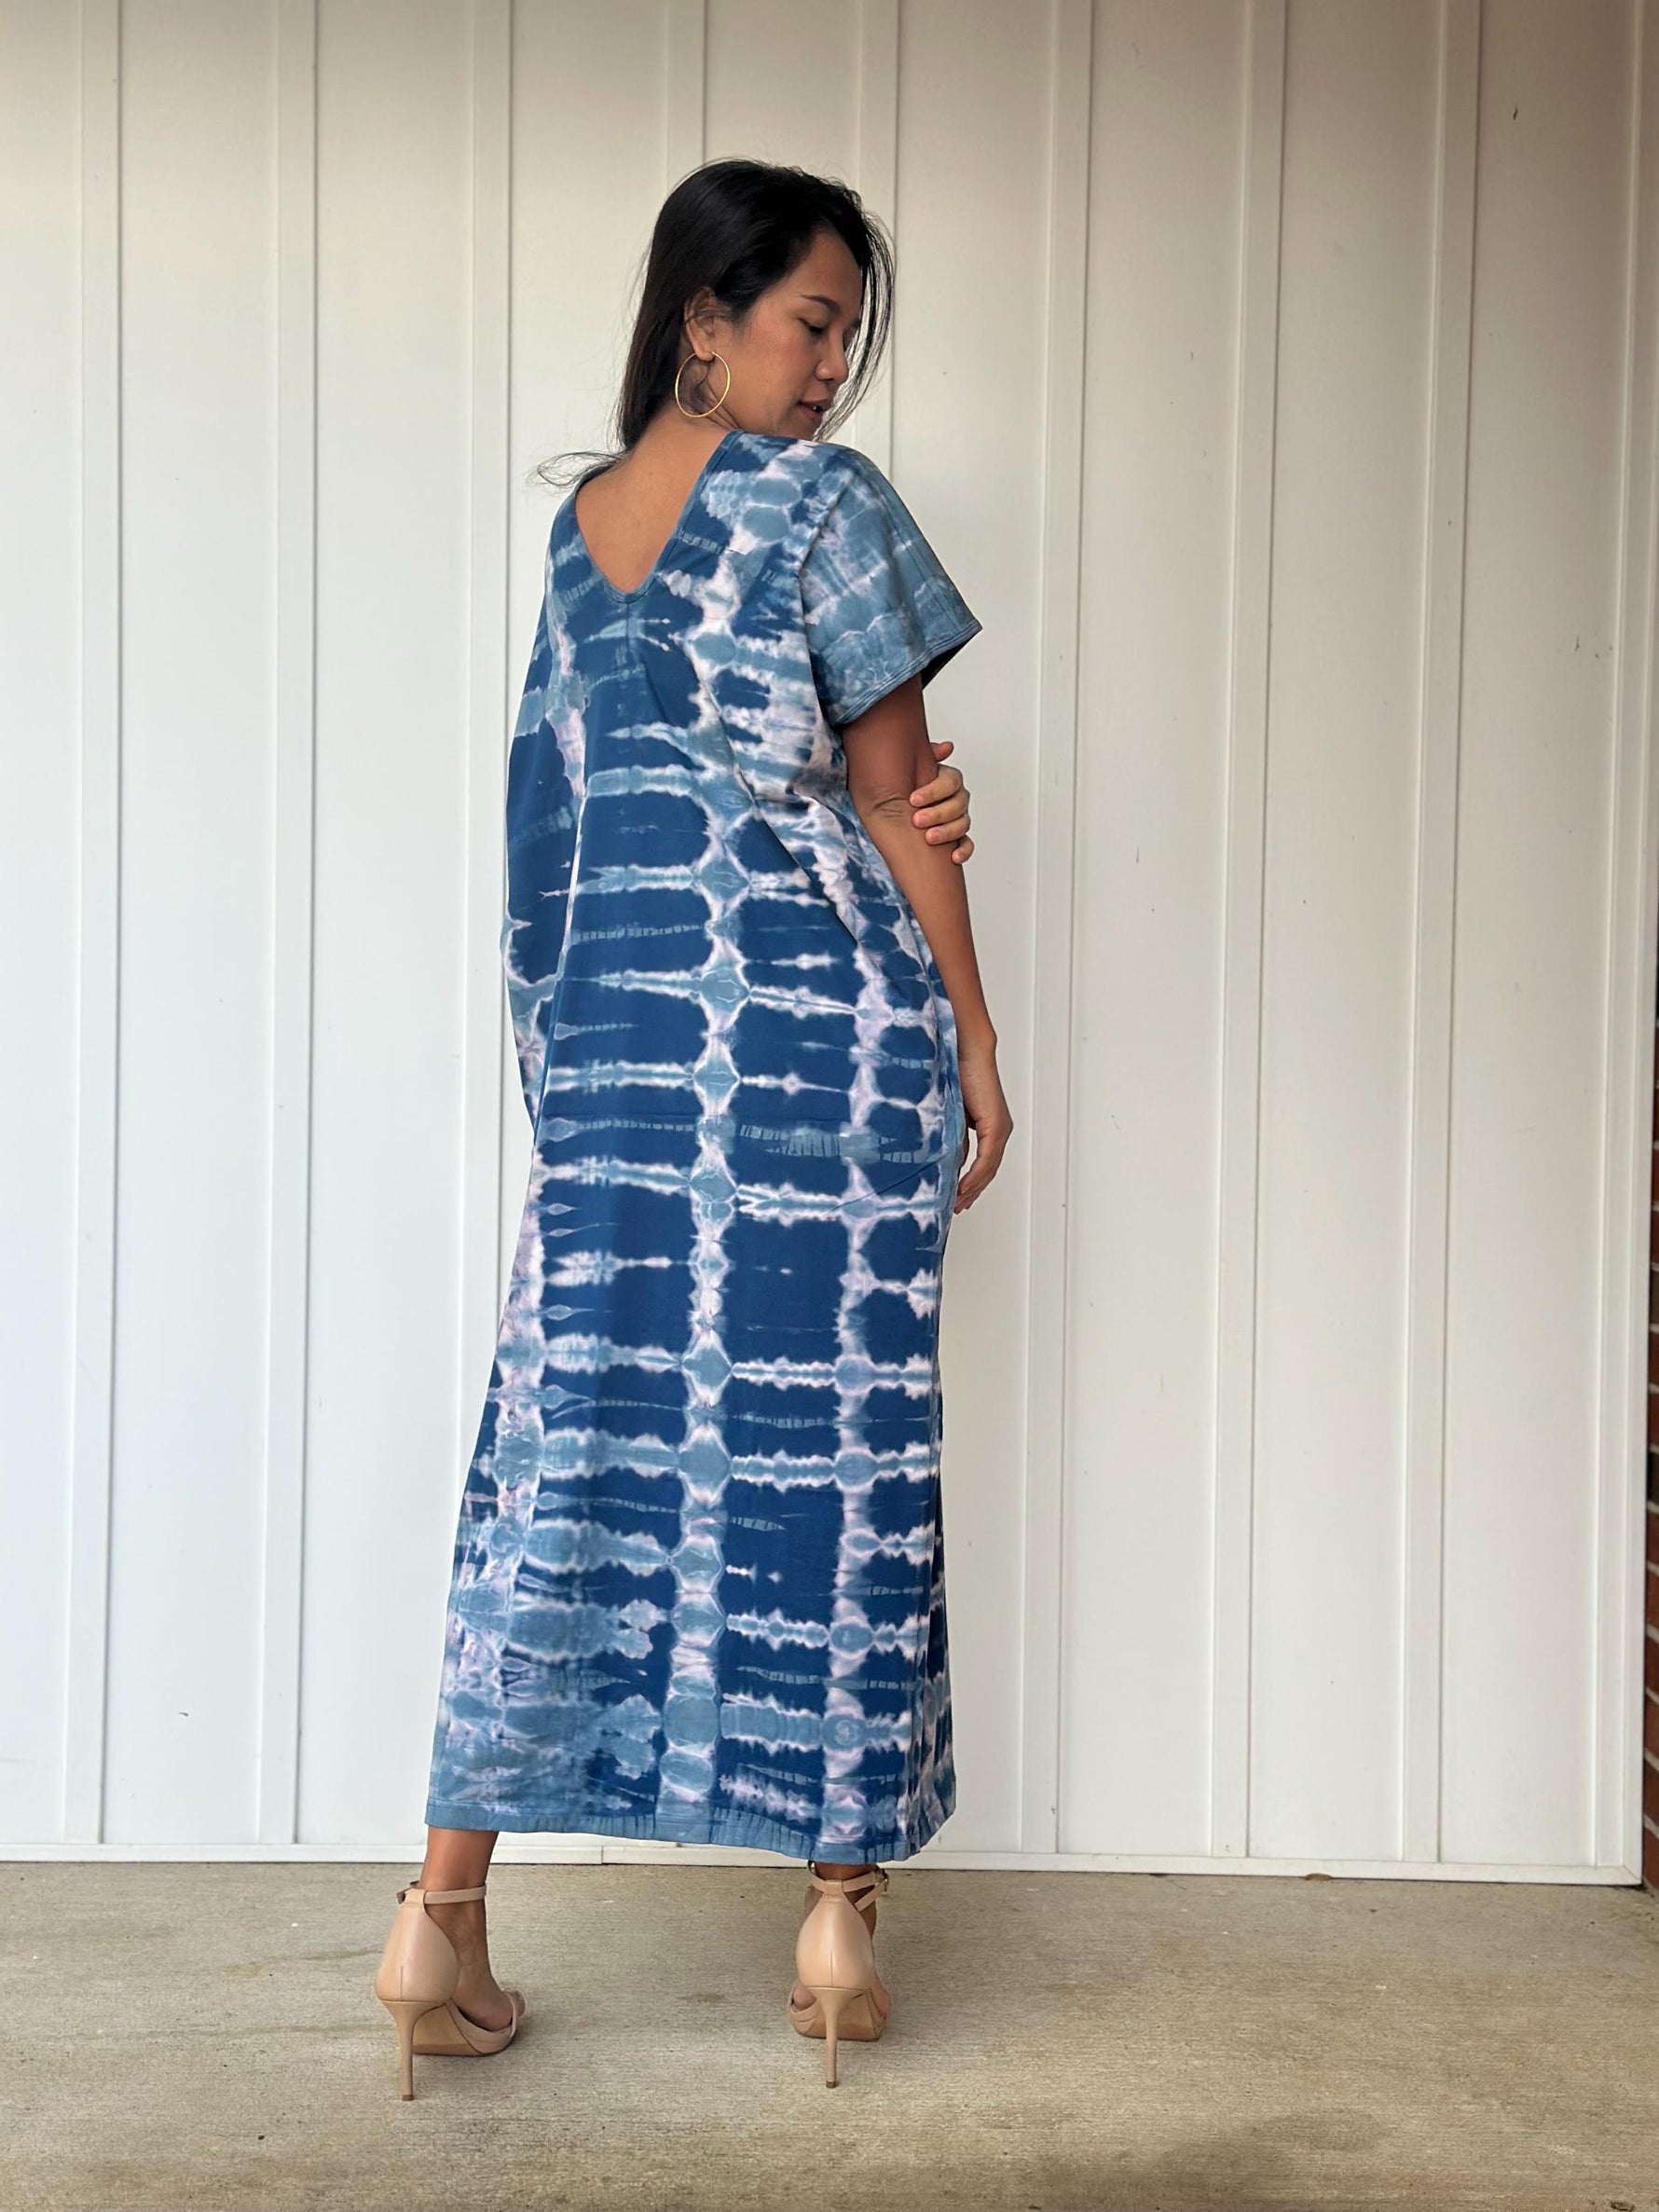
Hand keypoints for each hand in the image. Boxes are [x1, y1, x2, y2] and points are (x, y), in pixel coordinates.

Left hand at [909, 739, 972, 862]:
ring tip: (928, 838)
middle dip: (937, 813)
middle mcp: (956, 798)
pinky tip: (953, 857)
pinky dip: (963, 851)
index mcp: (948, 780)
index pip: (951, 782)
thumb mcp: (909, 766)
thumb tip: (947, 747)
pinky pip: (967, 844)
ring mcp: (958, 819)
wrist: (895, 807)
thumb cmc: (905, 785)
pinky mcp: (957, 838)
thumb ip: (927, 755)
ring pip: (962, 824)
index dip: (933, 791)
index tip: (912, 799)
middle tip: (916, 820)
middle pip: (958, 804)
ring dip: (947, 832)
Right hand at [952, 1034, 1011, 1211]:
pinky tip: (962, 1188)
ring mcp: (1000, 1129)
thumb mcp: (951, 1115)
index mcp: (992, 1128)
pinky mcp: (996, 1125)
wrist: (966, 1052)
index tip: (959, 1199)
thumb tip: (949, 1159)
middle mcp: (1001, 1131)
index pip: (985, 1164)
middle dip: (972, 1192)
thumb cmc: (957, 1075)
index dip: (972, 1184)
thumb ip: (954, 1136)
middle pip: (988, 1172)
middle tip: (957, 1208)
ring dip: (972, 1189)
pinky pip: (986, 1159)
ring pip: (988, 1169)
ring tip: (957, 1203)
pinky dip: (974, 1176)